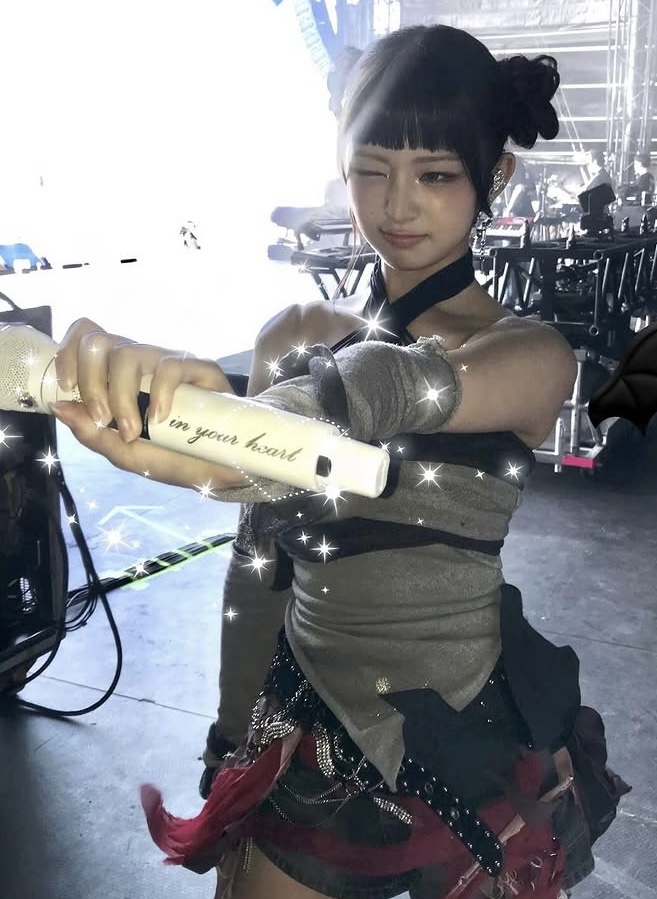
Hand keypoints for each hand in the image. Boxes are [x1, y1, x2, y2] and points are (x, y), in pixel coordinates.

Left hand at [52, 318, 245, 489]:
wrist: (226, 469)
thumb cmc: (175, 458)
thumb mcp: (126, 454)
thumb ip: (92, 434)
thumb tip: (58, 407)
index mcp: (117, 376)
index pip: (86, 337)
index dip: (68, 352)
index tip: (66, 386)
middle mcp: (140, 362)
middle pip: (99, 342)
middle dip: (90, 382)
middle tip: (101, 417)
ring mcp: (169, 363)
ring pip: (127, 354)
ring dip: (120, 396)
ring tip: (131, 430)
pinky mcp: (200, 368)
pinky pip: (169, 366)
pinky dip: (159, 393)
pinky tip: (162, 418)